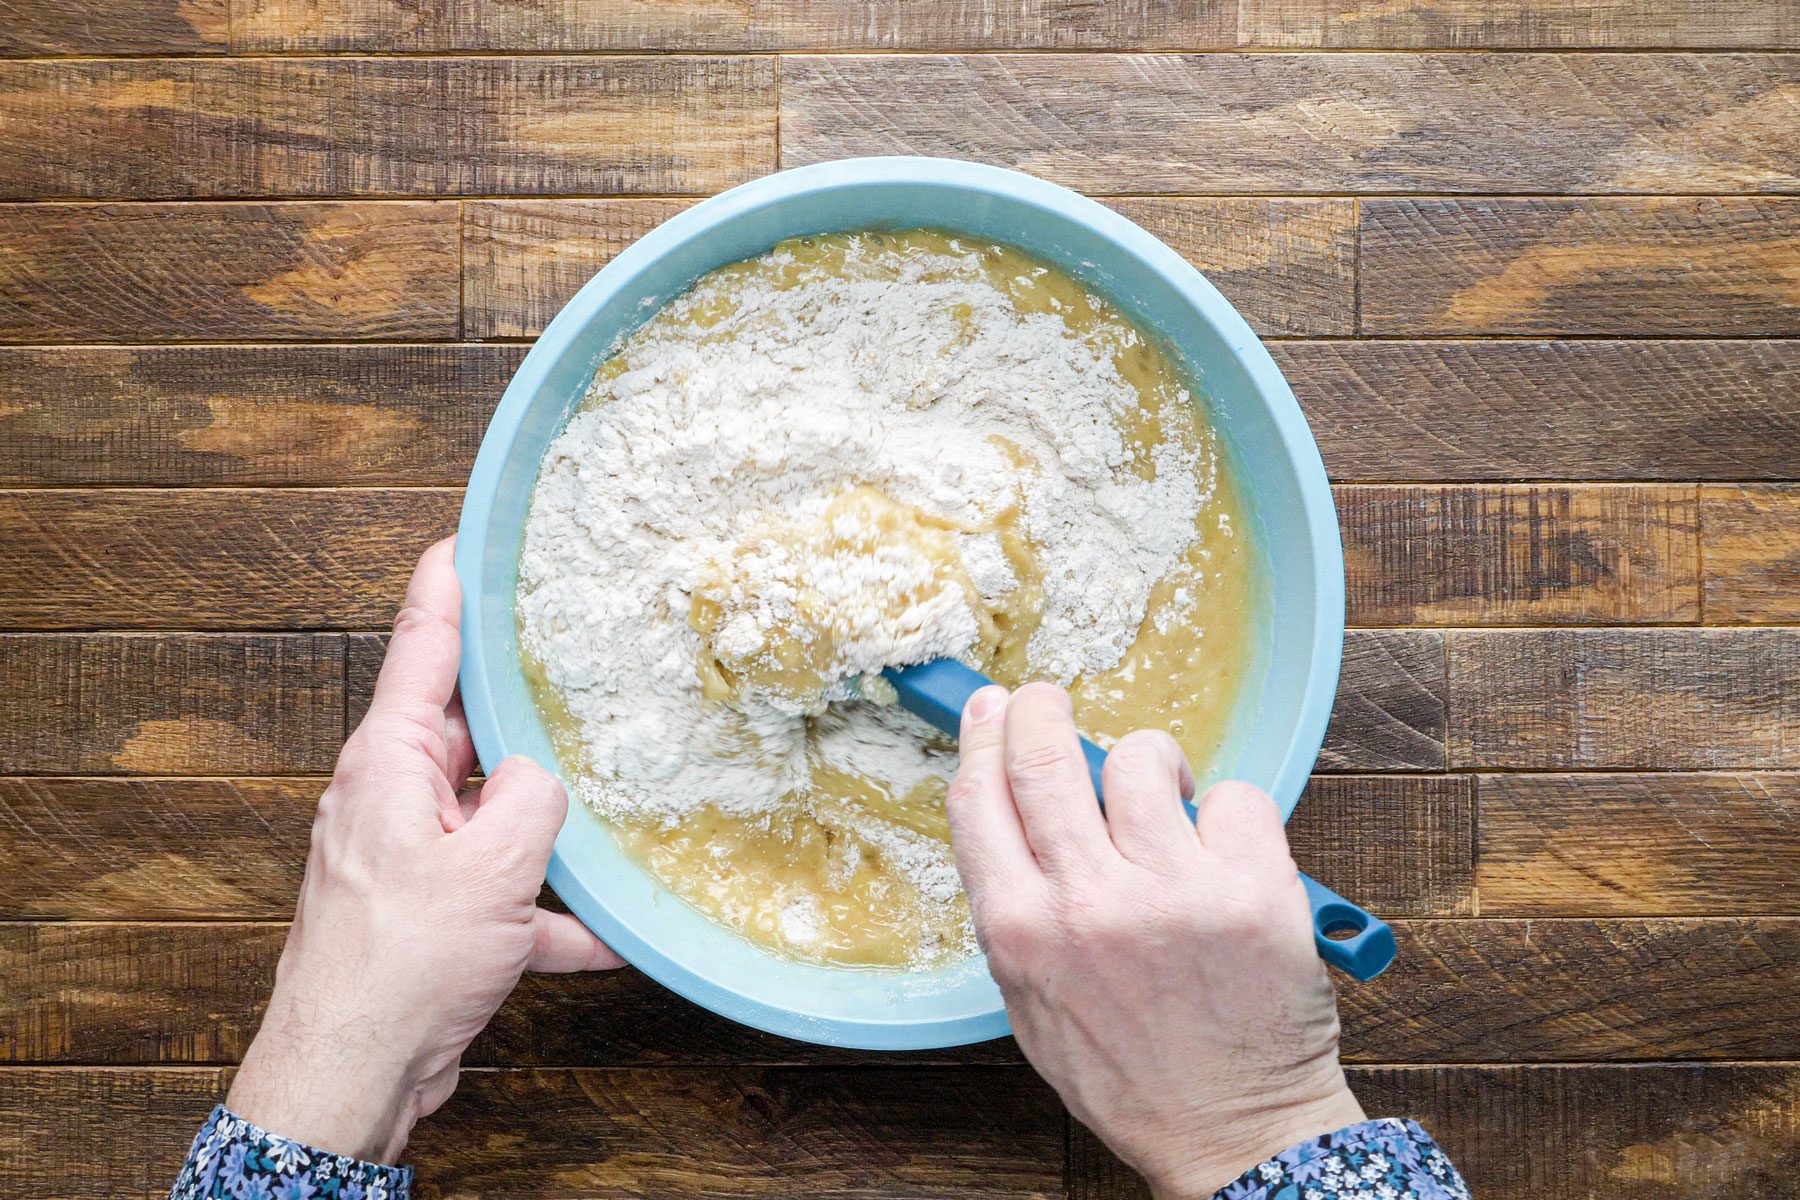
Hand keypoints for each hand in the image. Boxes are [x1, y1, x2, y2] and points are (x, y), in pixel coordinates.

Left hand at [228, 538, 622, 1161]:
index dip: (448, 584)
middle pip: (468, 731)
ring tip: (607, 820)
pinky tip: (606, 935)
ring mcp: (409, 858)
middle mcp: (393, 798)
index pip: (422, 647)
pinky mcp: (429, 916)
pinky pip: (500, 895)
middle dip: (524, 713)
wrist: (353, 1074)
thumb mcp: (493, 864)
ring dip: (547, 833)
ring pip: (493, 817)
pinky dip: (548, 913)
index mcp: (390, 762)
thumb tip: (544, 777)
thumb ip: (534, 797)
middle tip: (572, 665)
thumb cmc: (402, 963)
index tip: (463, 534)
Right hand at [946, 683, 1362, 1198]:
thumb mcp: (1030, 1002)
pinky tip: (1224, 851)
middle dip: (1041, 707)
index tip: (991, 708)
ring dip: (1150, 762)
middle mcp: (1087, 904)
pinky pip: (1233, 795)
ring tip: (1164, 797)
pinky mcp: (1252, 891)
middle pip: (1044, 754)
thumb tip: (1004, 804)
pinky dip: (1228, 811)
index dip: (982, 735)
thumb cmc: (1130, 1073)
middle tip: (1049, 700)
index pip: (978, 795)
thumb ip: (1013, 907)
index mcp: (1020, 931)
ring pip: (1142, 759)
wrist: (1234, 1133)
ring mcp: (1172, 893)